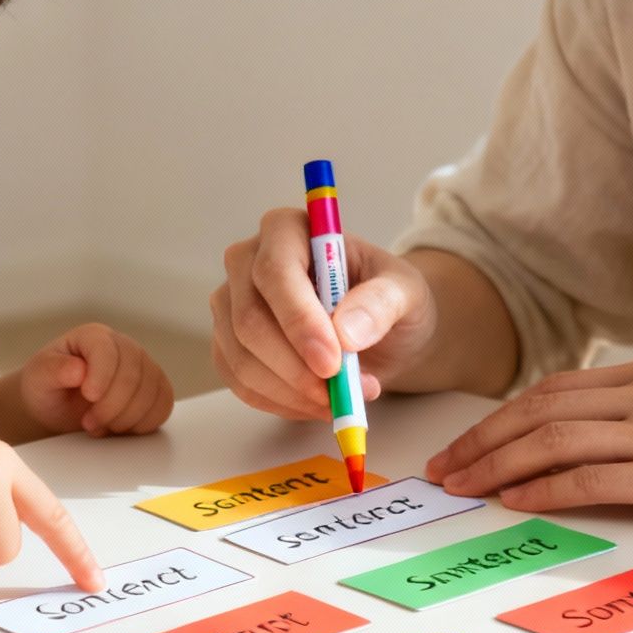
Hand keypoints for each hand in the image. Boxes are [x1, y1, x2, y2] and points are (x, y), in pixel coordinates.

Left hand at [19, 323, 175, 436]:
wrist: (57, 409)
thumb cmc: (48, 389)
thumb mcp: (38, 378)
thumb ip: (53, 370)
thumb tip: (78, 369)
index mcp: (93, 337)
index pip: (108, 350)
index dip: (102, 376)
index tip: (89, 397)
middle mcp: (123, 347)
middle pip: (133, 374)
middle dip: (112, 406)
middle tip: (88, 423)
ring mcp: (143, 367)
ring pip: (152, 391)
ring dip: (127, 418)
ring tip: (100, 427)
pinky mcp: (154, 389)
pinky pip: (164, 405)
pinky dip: (144, 423)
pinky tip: (120, 429)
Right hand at [211, 208, 438, 419]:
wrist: (374, 328)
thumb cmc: (387, 298)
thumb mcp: (405, 292)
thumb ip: (382, 303)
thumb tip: (347, 331)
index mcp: (287, 229)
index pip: (275, 271)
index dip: (299, 320)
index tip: (332, 363)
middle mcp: (247, 261)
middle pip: (249, 320)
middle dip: (296, 368)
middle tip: (341, 393)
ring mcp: (230, 304)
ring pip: (241, 358)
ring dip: (292, 392)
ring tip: (343, 398)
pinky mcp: (227, 344)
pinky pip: (240, 382)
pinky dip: (281, 403)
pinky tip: (316, 403)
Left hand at [424, 357, 632, 530]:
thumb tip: (596, 438)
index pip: (553, 390)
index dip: (501, 417)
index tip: (468, 443)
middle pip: (538, 411)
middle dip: (482, 441)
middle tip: (445, 468)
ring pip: (552, 441)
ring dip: (497, 467)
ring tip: (463, 487)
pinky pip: (589, 479)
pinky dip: (544, 489)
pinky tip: (516, 501)